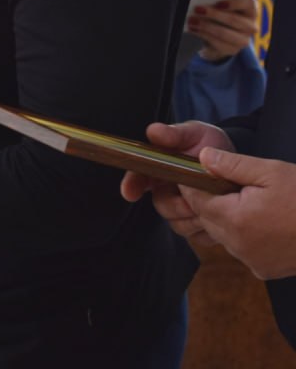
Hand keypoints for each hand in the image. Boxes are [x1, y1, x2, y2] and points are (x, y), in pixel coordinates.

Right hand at [119, 121, 233, 246]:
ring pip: (178, 224)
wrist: (238, 163)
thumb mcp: (195, 133)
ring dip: (195, 216)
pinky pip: (198, 237)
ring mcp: (183, 212)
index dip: (132, 185)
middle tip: (195, 195)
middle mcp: (167, 192)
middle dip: (177, 203)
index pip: (137, 179)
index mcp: (160, 169)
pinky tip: (221, 218)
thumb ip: (174, 134)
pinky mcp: (200, 228)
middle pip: (160, 205)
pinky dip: (208, 230)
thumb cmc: (211, 144)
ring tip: (213, 203)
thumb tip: (153, 131)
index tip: (130, 192)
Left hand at [181, 149, 295, 278]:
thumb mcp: (272, 172)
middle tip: (224, 185)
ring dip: (227, 220)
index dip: (192, 186)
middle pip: (207, 220)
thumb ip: (232, 165)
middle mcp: (238, 245)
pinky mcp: (264, 270)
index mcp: (235, 219)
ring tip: (248, 204)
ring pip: (223, 236)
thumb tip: (202, 158)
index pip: (196, 201)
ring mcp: (251, 260)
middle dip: (210, 202)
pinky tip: (263, 224)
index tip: (192, 175)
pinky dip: (244, 237)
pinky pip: (242, 250)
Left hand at [187, 0, 258, 61]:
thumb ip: (215, 3)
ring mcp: (243, 40)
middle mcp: (251, 26)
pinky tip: (193, 29)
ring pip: (224, 33)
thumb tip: (202, 2)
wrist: (216, 40)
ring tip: (192, 21)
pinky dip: (202, 35)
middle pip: (234, 19)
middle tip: (197, 9)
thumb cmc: (218, 17)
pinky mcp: (232, 50)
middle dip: (214, 14)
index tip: (218, 3)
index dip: (234, 3)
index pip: (249, 4)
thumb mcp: (219, 8)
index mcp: (250, 10)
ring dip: (205, 26)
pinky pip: (217, 43)